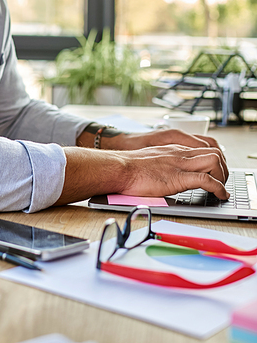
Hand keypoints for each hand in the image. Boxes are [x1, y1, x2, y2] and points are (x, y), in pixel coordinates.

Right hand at [77, 126, 226, 177]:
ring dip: (223, 176)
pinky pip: (207, 180)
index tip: (216, 172)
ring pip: (215, 161)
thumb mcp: (151, 160)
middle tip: (222, 182)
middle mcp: (180, 153)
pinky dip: (218, 188)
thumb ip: (163, 163)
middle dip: (224, 168)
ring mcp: (180, 163)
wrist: (119, 167)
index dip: (216, 160)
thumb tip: (165, 175)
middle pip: (215, 152)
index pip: (204, 147)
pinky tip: (219, 195)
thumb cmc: (129, 167)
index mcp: (174, 148)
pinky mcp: (178, 177)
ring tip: (221, 189)